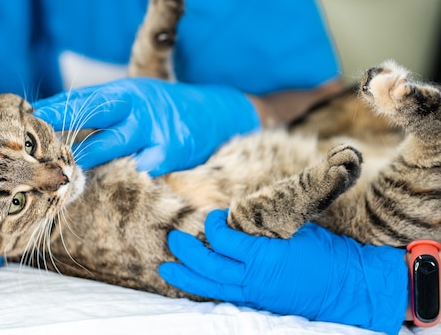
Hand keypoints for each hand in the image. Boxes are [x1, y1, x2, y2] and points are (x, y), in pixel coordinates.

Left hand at [34, 78, 258, 175]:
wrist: (217, 113)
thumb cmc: (165, 109)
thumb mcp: (137, 99)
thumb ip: (104, 110)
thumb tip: (60, 120)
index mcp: (127, 90)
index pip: (84, 98)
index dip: (56, 107)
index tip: (28, 115)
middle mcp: (139, 106)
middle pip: (92, 116)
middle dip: (63, 130)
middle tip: (37, 144)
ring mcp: (156, 128)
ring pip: (111, 148)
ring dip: (86, 160)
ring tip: (65, 170)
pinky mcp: (171, 152)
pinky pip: (139, 170)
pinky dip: (125, 175)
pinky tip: (116, 181)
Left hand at [159, 210, 407, 334]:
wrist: (351, 288)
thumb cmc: (329, 254)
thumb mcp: (297, 230)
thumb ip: (265, 226)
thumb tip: (240, 217)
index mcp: (265, 256)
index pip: (225, 241)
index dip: (213, 227)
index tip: (212, 216)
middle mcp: (255, 279)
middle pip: (210, 267)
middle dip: (187, 253)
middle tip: (173, 240)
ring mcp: (257, 294)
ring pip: (212, 287)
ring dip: (187, 278)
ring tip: (167, 270)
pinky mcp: (260, 302)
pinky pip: (226, 296)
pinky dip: (206, 290)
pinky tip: (193, 285)